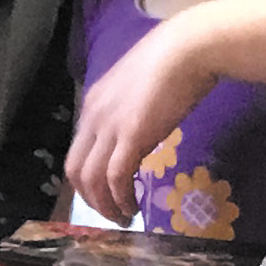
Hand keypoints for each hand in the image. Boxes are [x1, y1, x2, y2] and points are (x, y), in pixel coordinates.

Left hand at [62, 21, 209, 222]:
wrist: (189, 48)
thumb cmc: (174, 61)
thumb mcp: (140, 88)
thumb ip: (132, 110)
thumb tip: (142, 127)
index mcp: (94, 104)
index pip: (78, 151)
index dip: (89, 178)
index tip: (106, 193)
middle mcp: (94, 117)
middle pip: (76, 170)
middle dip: (90, 199)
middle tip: (111, 213)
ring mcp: (110, 126)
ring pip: (92, 179)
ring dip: (105, 205)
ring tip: (123, 217)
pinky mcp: (131, 135)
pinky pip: (116, 177)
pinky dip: (121, 198)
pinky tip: (133, 207)